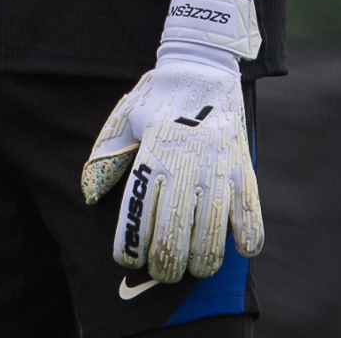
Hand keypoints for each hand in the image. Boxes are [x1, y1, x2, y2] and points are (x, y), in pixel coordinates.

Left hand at [82, 61, 261, 281]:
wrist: (202, 68)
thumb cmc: (156, 99)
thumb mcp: (123, 119)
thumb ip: (105, 158)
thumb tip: (89, 195)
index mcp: (151, 155)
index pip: (137, 216)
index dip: (130, 248)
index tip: (128, 260)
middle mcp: (184, 166)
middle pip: (174, 236)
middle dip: (166, 266)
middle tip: (162, 273)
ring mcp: (218, 169)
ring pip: (212, 235)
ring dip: (202, 261)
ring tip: (193, 268)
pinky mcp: (244, 169)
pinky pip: (251, 215)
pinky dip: (248, 239)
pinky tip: (239, 249)